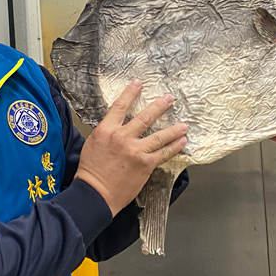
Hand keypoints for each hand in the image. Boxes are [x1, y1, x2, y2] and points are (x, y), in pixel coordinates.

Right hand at [75, 80, 187, 215]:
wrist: (95, 193)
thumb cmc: (91, 170)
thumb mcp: (92, 143)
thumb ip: (107, 131)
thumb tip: (117, 124)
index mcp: (106, 130)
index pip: (120, 106)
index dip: (130, 92)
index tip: (139, 83)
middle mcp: (122, 137)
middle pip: (144, 117)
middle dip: (159, 106)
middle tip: (170, 98)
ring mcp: (136, 151)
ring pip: (159, 136)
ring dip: (174, 129)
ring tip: (184, 125)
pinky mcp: (145, 164)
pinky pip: (163, 153)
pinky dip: (174, 147)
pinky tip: (182, 142)